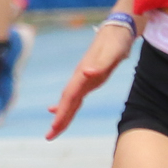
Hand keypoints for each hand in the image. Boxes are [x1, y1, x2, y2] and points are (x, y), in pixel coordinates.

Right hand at [44, 22, 133, 138]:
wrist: (118, 30)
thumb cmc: (116, 41)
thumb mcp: (112, 52)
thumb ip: (100, 63)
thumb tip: (85, 73)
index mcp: (83, 74)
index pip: (69, 97)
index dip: (62, 113)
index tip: (54, 127)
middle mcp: (80, 78)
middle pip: (66, 102)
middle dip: (58, 120)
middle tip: (49, 137)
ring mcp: (83, 79)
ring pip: (70, 101)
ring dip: (62, 116)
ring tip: (53, 130)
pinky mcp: (89, 79)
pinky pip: (75, 97)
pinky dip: (67, 106)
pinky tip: (58, 111)